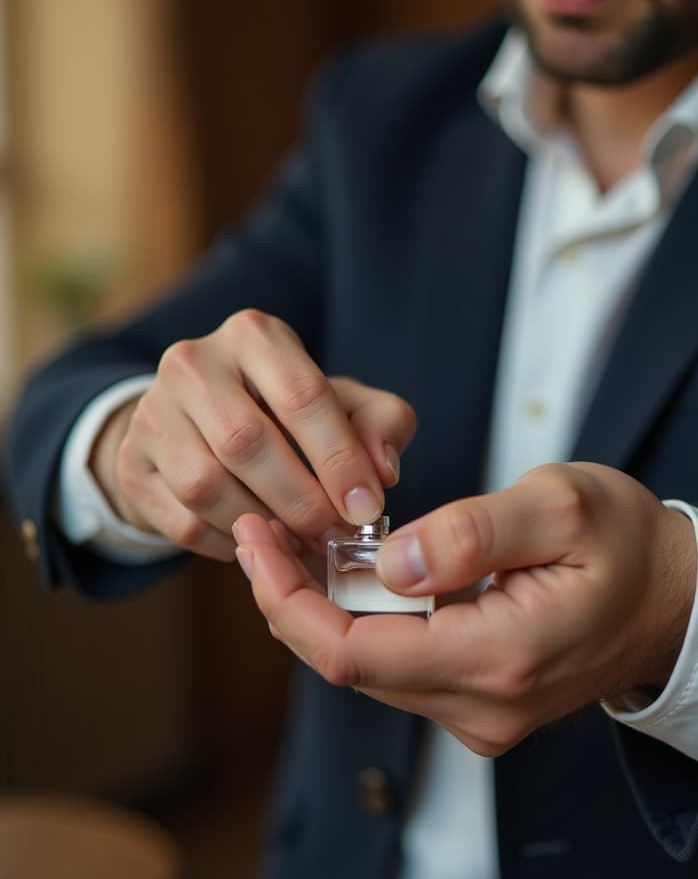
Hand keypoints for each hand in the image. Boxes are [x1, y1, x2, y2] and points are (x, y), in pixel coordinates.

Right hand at [89, 309, 415, 560]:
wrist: (201, 424)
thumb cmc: (287, 413)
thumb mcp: (342, 404)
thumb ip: (380, 423)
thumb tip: (383, 469)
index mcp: (254, 335)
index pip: (303, 396)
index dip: (340, 459)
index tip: (366, 507)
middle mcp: (194, 362)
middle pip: (248, 442)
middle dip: (301, 500)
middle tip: (333, 534)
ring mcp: (153, 411)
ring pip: (206, 486)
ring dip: (261, 526)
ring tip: (298, 541)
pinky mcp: (132, 462)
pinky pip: (181, 520)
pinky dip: (227, 543)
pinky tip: (257, 541)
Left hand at [233, 462, 696, 755]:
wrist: (674, 599)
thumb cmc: (624, 541)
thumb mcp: (560, 506)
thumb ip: (473, 533)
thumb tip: (390, 561)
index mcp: (499, 656)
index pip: (354, 652)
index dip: (288, 599)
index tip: (254, 539)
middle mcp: (482, 706)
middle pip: (348, 664)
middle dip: (291, 596)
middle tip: (262, 527)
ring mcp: (480, 713)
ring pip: (367, 667)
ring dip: (321, 608)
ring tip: (295, 540)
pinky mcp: (478, 703)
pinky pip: (397, 666)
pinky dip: (359, 620)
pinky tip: (346, 571)